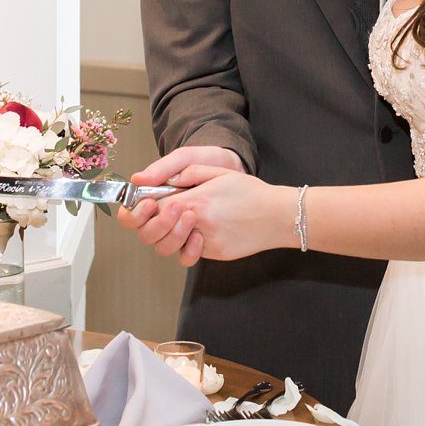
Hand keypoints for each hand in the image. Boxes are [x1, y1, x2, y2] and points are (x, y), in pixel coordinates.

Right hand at [117, 146, 242, 261]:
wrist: (240, 172)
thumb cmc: (212, 162)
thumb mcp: (188, 158)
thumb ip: (163, 168)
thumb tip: (137, 179)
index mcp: (155, 197)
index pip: (130, 216)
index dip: (134, 215)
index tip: (150, 204)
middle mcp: (163, 217)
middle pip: (145, 234)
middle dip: (159, 223)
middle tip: (177, 206)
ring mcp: (179, 231)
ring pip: (162, 247)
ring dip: (174, 235)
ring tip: (191, 217)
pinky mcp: (195, 242)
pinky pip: (184, 258)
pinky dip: (190, 251)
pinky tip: (200, 236)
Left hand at [152, 164, 295, 265]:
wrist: (279, 215)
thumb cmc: (251, 192)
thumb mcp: (220, 172)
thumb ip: (191, 173)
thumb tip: (168, 180)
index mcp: (196, 200)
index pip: (155, 206)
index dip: (145, 206)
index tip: (147, 202)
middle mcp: (198, 223)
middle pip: (154, 232)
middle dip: (151, 224)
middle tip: (159, 215)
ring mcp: (206, 242)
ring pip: (169, 247)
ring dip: (168, 236)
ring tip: (180, 224)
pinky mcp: (216, 253)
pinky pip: (191, 253)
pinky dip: (188, 245)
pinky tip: (196, 234)